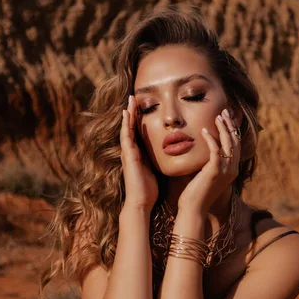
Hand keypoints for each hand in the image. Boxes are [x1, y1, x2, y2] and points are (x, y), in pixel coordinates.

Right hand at [120, 94, 158, 209]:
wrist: (141, 202)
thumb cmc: (149, 189)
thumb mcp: (157, 168)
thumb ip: (159, 158)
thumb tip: (172, 151)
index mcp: (139, 152)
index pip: (138, 131)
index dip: (139, 118)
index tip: (142, 104)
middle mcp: (131, 150)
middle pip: (131, 126)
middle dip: (132, 111)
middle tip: (134, 96)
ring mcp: (128, 152)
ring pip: (127, 128)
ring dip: (128, 113)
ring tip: (130, 99)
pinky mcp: (128, 156)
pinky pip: (126, 136)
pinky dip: (126, 124)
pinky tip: (126, 113)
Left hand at [177, 109, 240, 213]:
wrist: (194, 208)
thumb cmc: (196, 193)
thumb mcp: (206, 174)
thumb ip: (210, 162)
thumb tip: (206, 148)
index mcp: (232, 170)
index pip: (236, 145)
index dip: (233, 130)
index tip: (227, 117)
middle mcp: (232, 169)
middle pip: (235, 141)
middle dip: (230, 124)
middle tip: (224, 111)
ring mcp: (226, 171)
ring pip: (228, 143)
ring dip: (223, 128)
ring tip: (217, 116)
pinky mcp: (215, 171)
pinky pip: (216, 150)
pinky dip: (211, 139)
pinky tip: (204, 130)